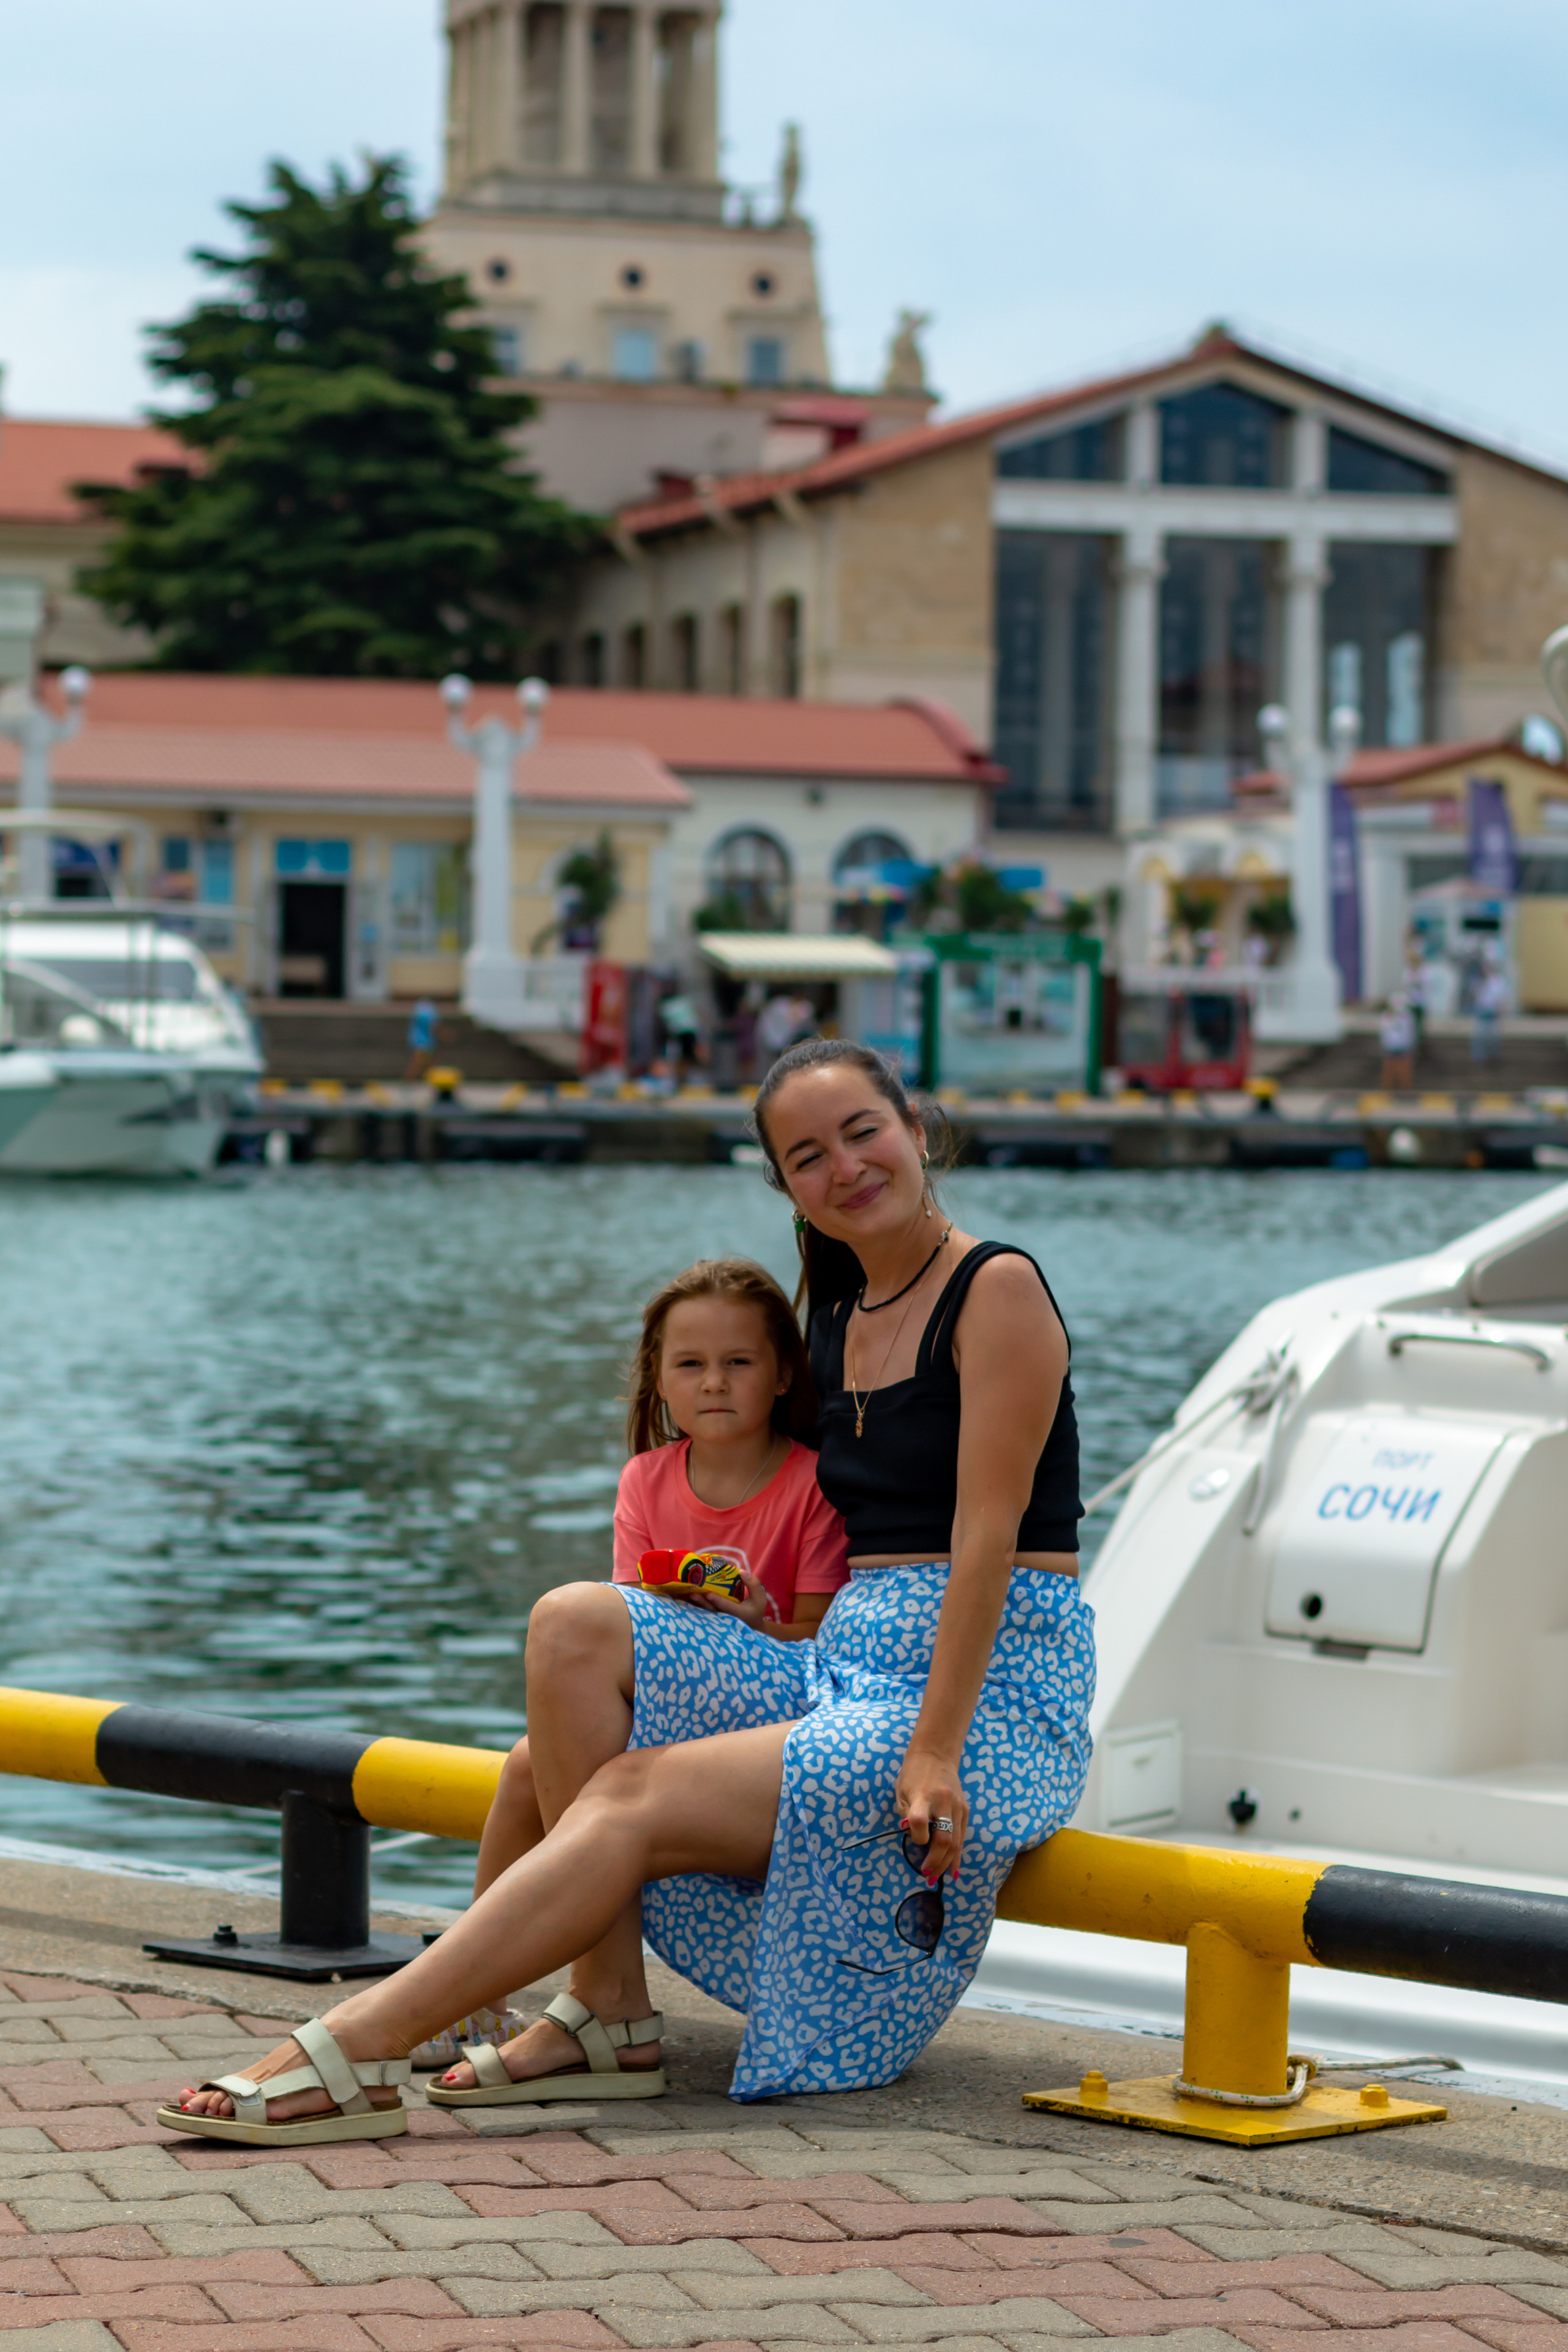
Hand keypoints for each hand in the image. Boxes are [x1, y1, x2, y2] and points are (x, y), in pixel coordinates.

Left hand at [688, 1562, 776, 1630]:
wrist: (750, 1624)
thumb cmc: (755, 1609)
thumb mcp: (760, 1597)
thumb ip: (753, 1584)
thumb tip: (741, 1571)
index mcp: (739, 1613)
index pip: (727, 1607)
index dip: (718, 1601)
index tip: (710, 1594)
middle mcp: (727, 1618)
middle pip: (712, 1610)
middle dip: (702, 1603)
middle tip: (693, 1594)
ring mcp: (719, 1619)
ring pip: (705, 1612)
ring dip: (695, 1604)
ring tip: (685, 1595)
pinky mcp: (713, 1617)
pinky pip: (702, 1611)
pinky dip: (693, 1605)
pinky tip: (683, 1597)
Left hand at [895, 1742, 966, 1883]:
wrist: (935, 1754)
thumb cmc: (913, 1774)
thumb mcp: (901, 1792)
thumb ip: (906, 1815)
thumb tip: (915, 1839)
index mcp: (923, 1795)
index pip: (919, 1821)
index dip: (916, 1837)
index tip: (914, 1841)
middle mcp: (943, 1801)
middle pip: (944, 1839)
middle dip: (935, 1861)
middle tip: (926, 1874)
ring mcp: (958, 1806)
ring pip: (956, 1842)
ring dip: (946, 1863)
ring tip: (936, 1877)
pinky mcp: (965, 1809)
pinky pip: (962, 1836)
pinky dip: (957, 1855)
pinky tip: (953, 1869)